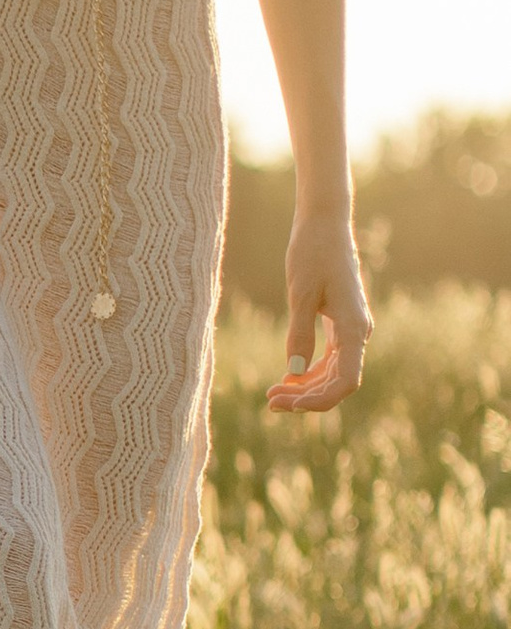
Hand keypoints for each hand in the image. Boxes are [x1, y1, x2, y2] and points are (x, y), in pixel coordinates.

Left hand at [265, 213, 371, 415]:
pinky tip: (288, 377)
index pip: (345, 381)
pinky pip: (330, 357)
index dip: (319, 400)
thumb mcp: (300, 293)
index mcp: (354, 328)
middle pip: (337, 381)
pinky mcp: (341, 323)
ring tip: (273, 394)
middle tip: (270, 402)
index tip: (289, 404)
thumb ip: (299, 333)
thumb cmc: (312, 253)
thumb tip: (296, 371)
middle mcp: (358, 332)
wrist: (324, 225)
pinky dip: (310, 370)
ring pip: (333, 372)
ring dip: (306, 386)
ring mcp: (351, 329)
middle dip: (305, 396)